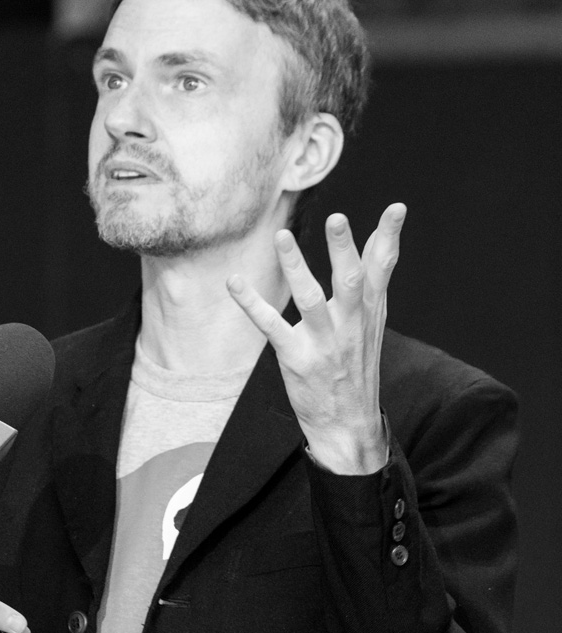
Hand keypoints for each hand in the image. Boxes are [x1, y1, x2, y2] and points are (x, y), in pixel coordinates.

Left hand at [227, 204, 405, 473]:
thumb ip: (375, 277)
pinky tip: (235, 282)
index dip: (389, 238)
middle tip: (338, 218)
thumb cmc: (357, 364)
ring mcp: (323, 343)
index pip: (383, 270)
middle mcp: (350, 325)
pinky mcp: (296, 358)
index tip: (397, 208)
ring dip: (295, 268)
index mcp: (369, 312)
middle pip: (349, 282)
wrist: (348, 424)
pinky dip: (251, 303)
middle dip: (344, 251)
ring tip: (282, 237)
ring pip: (309, 300)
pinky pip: (271, 327)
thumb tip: (384, 234)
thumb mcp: (373, 321)